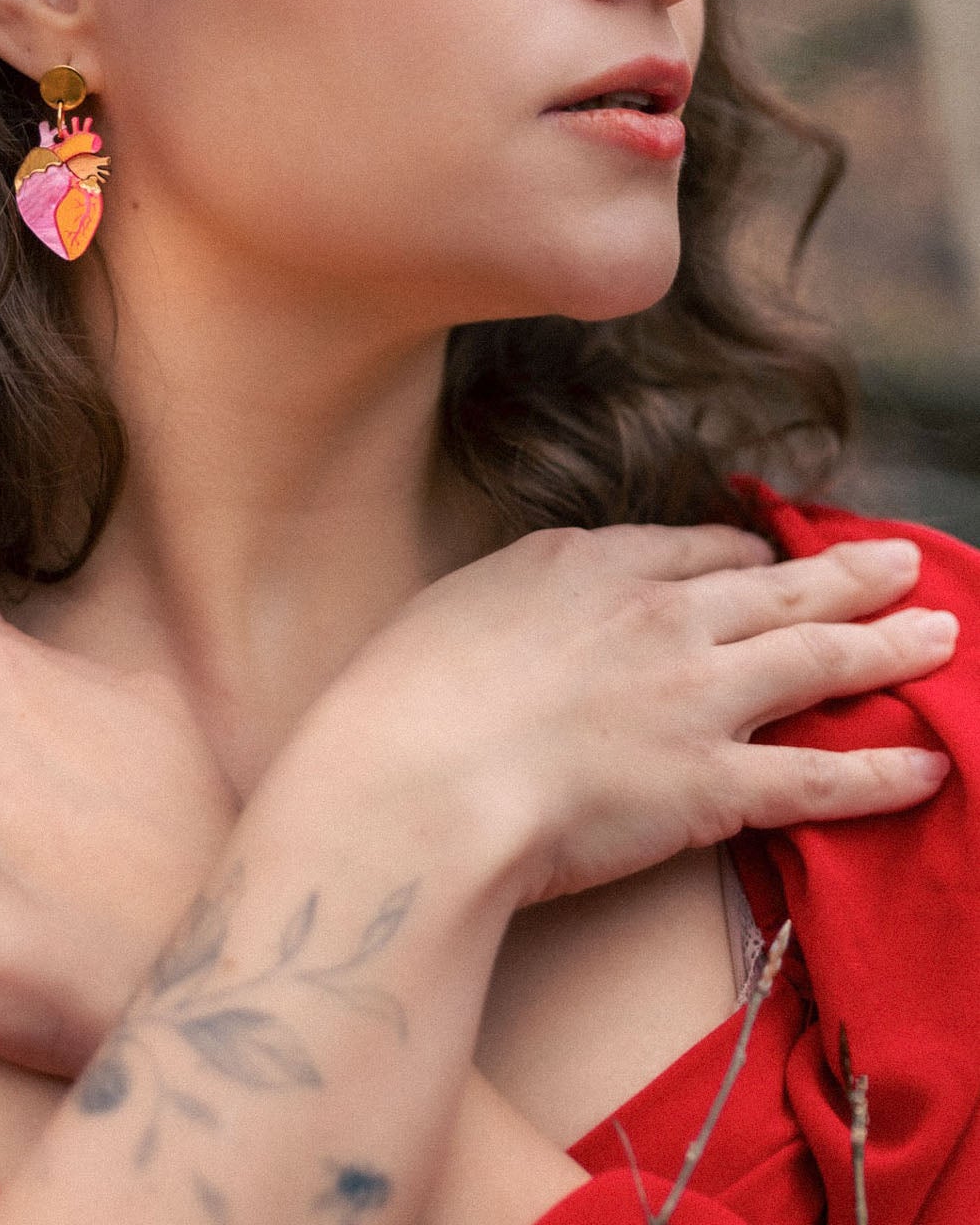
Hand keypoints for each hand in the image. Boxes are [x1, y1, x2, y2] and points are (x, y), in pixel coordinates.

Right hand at [298, 525, 953, 909]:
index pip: (694, 549)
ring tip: (942, 633)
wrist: (419, 775)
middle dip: (848, 574)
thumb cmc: (407, 697)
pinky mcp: (713, 783)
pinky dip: (882, 771)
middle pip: (778, 587)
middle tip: (903, 559)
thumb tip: (533, 619)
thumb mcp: (457, 605)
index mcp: (590, 565)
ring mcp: (696, 697)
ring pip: (818, 659)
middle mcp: (660, 617)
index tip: (766, 560)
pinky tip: (929, 764)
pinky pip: (819, 775)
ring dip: (889, 645)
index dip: (742, 555)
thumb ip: (518, 602)